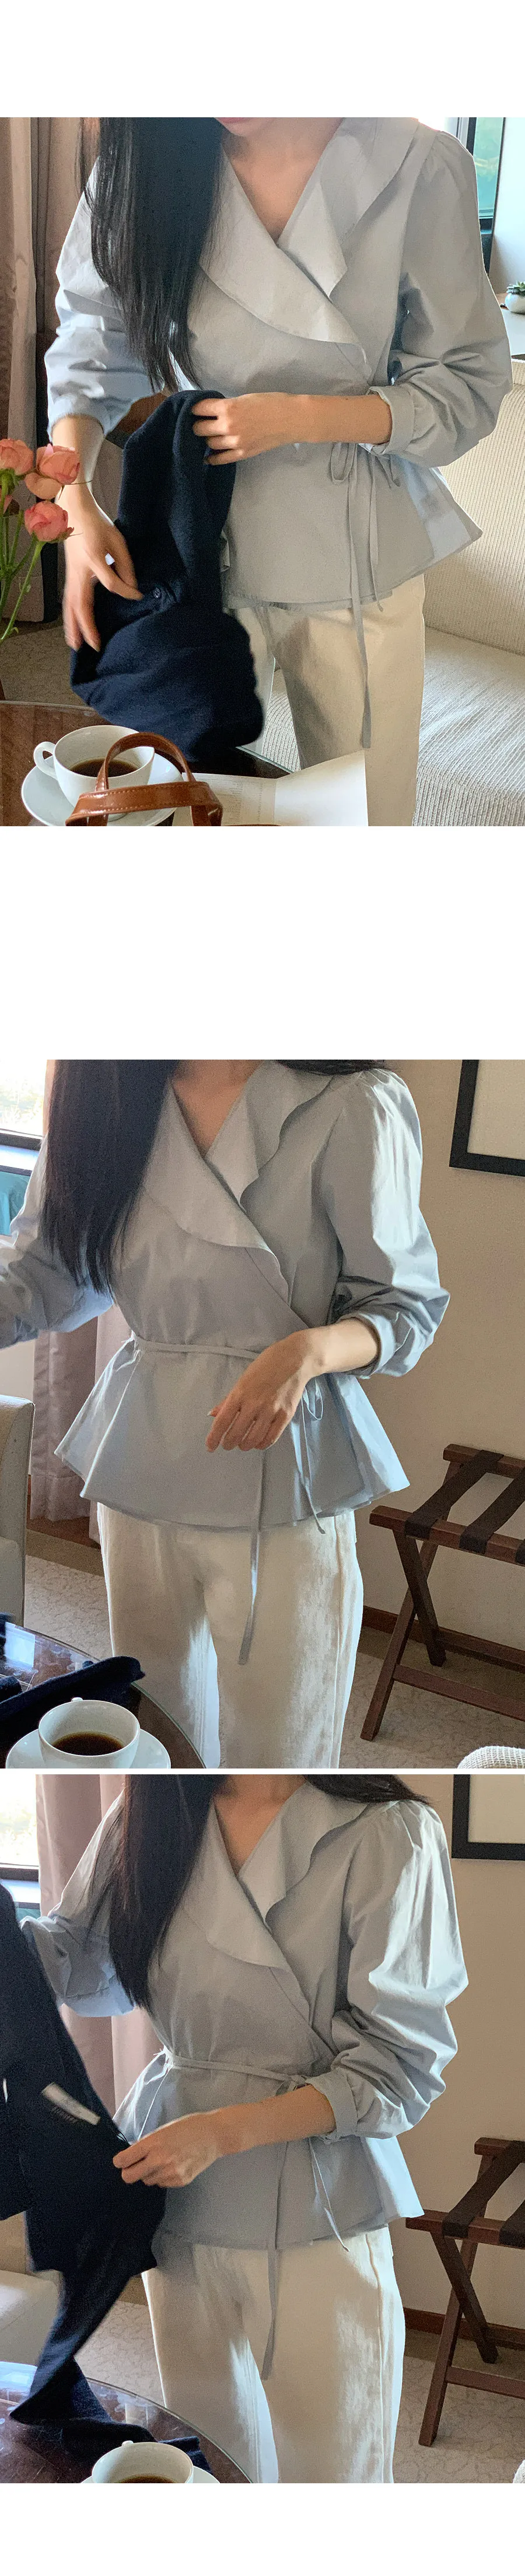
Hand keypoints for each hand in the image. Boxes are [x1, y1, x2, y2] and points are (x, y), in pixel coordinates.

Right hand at [58, 489, 140, 650]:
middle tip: (96, 646)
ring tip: (77, 646)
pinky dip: (69, 616)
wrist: (73, 511)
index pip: (110, 582)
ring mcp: (71, 575)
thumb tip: (132, 586)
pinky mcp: (69, 576)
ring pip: (70, 606)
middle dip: (87, 626)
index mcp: (93, 558)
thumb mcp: (117, 539)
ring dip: (73, 627)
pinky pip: (68, 600)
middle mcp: (79, 570)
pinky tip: (72, 628)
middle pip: (81, 604)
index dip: (125, 591)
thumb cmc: (97, 523)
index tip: (138, 595)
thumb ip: (125, 564)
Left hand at [113, 2112, 222, 2189]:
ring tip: (161, 2162)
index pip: (125, 2160)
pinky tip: (173, 2166)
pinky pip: (162, 2184)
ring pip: (147, 2181)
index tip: (120, 2161)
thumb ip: (147, 2144)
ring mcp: (171, 2173)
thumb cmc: (187, 2127)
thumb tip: (132, 2157)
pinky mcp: (180, 2181)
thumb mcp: (163, 2130)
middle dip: (128, 2172)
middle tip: (133, 2167)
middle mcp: (159, 2160)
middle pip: (130, 2177)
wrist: (214, 2135)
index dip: (119, 2161)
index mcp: (153, 2143)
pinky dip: (163, 2177)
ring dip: (149, 2174)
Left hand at [192, 392, 305, 460]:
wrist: (291, 419)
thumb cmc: (271, 403)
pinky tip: (208, 455)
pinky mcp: (241, 454)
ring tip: (210, 435)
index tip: (195, 409)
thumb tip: (209, 411)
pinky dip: (211, 457)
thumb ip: (227, 406)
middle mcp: (227, 426)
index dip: (195, 408)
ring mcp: (234, 443)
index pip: (199, 408)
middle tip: (202, 422)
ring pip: (208, 443)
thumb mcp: (245, 398)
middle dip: (198, 424)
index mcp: (228, 407)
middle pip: (199, 428)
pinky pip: (219, 459)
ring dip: (207, 438)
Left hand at [206, 1331, 315, 1451]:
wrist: (295, 1359)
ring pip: (253, 1439)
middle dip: (228, 1443)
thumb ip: (229, 1400)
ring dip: (244, 1445)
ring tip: (242, 1444)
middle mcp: (254, 1404)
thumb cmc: (266, 1366)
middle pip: (236, 1434)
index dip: (213, 1438)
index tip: (210, 1447)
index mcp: (240, 1393)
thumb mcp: (243, 1380)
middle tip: (227, 1444)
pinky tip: (258, 1443)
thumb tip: (213, 1414)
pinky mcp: (286, 1415)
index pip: (222, 1421)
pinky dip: (262, 1444)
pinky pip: (271, 1437)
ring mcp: (271, 1410)